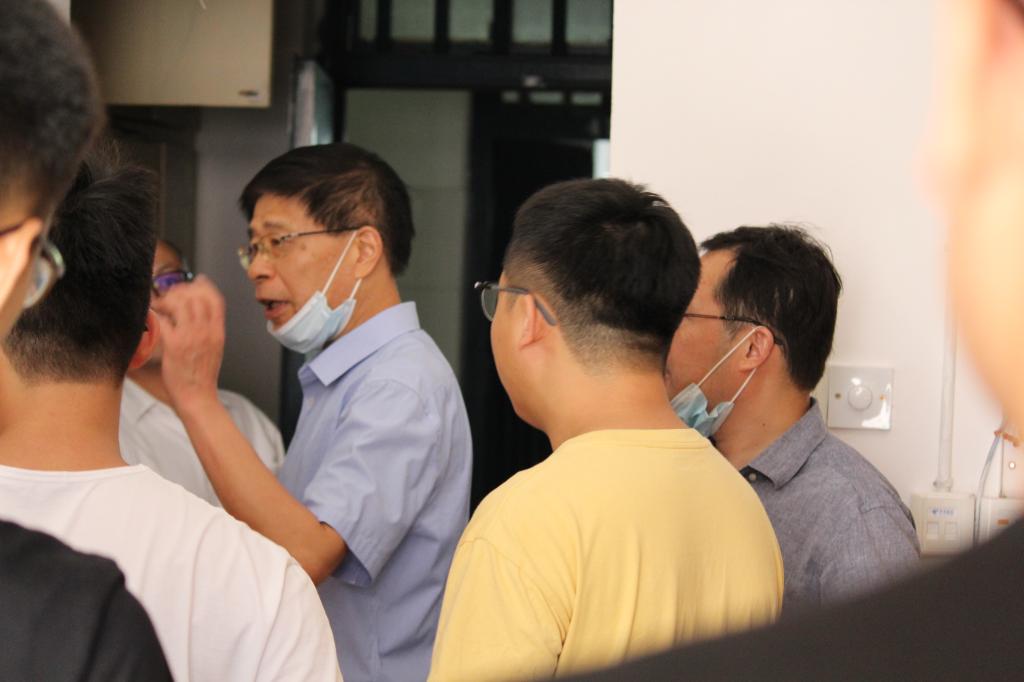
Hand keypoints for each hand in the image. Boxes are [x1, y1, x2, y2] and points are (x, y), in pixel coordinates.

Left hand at [151, 275, 225, 414]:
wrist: (198, 397)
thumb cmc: (202, 376)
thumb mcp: (215, 349)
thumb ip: (209, 330)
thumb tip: (199, 317)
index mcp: (217, 332)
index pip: (215, 298)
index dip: (204, 286)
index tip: (194, 283)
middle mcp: (206, 331)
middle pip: (196, 296)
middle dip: (181, 290)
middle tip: (171, 296)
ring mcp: (190, 337)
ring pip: (181, 303)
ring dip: (168, 300)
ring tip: (161, 306)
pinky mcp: (174, 345)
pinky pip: (163, 320)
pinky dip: (155, 314)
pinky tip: (151, 317)